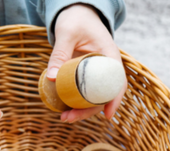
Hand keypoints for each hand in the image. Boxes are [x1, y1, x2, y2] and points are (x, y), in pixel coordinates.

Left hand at [47, 4, 126, 122]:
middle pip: (104, 95)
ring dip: (82, 110)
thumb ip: (59, 54)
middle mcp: (106, 67)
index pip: (118, 81)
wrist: (76, 13)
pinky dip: (76, 102)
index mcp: (109, 56)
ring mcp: (97, 73)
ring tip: (64, 118)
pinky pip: (85, 92)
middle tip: (69, 118)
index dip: (114, 100)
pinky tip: (64, 109)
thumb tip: (51, 78)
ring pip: (94, 97)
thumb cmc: (76, 20)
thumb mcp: (66, 34)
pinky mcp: (86, 76)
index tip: (107, 115)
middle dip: (89, 111)